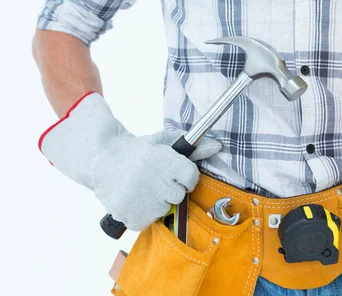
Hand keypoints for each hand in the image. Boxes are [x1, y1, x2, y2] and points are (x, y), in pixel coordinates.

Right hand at [39, 93, 222, 230]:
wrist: (102, 161)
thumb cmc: (138, 151)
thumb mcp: (164, 142)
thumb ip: (192, 147)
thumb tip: (217, 146)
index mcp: (164, 161)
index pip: (191, 178)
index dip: (184, 175)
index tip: (173, 172)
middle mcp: (155, 182)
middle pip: (179, 194)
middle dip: (169, 188)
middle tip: (152, 178)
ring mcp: (143, 202)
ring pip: (164, 208)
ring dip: (156, 201)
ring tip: (140, 187)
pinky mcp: (133, 217)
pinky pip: (149, 220)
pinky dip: (143, 213)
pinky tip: (133, 199)